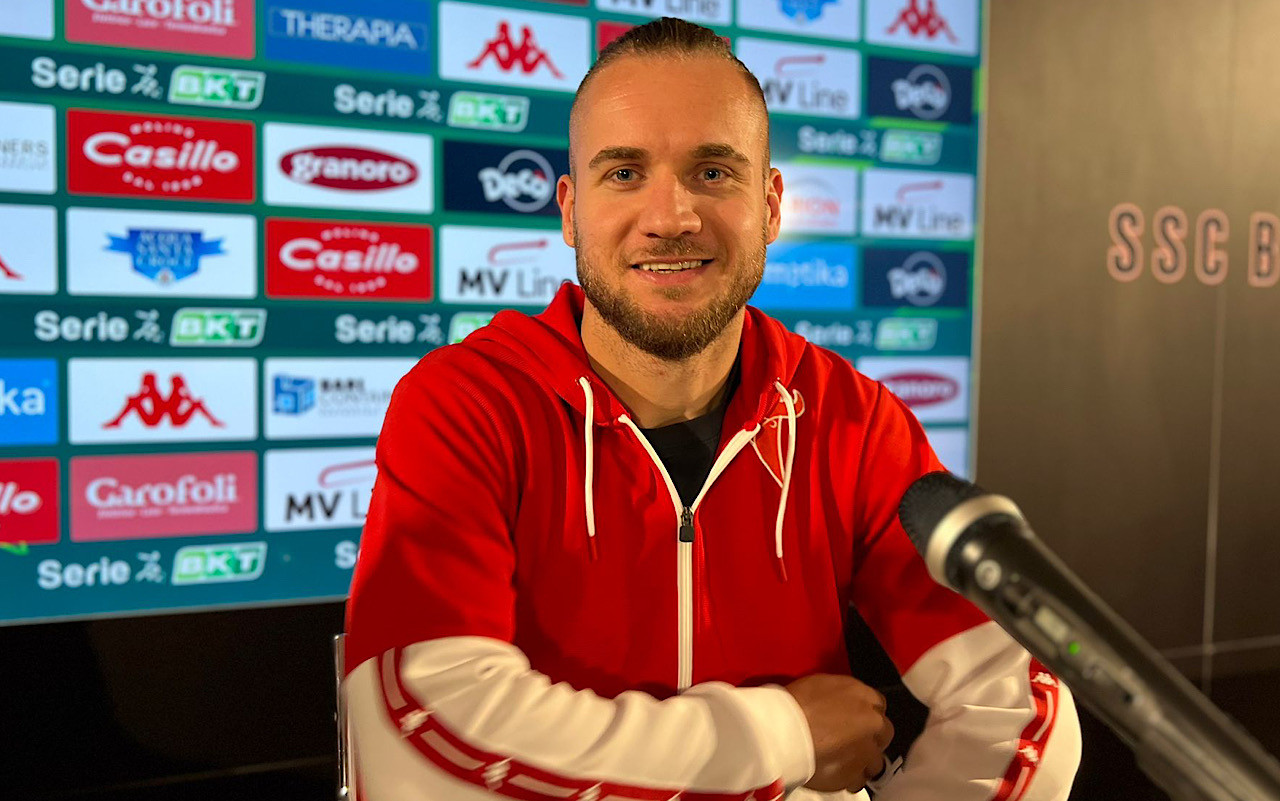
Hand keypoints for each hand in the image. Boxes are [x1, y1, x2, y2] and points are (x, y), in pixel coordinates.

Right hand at [784, 674, 893, 791]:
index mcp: (862, 695)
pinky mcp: (855, 775)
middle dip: (871, 737)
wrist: (782, 731)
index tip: (856, 719)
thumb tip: (843, 706)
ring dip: (862, 760)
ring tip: (841, 760)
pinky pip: (859, 780)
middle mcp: (872, 723)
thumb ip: (842, 697)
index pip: (879, 704)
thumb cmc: (794, 704)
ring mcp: (866, 751)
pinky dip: (849, 777)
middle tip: (851, 741)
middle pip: (884, 732)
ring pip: (876, 760)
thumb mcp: (821, 685)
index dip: (866, 713)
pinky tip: (834, 771)